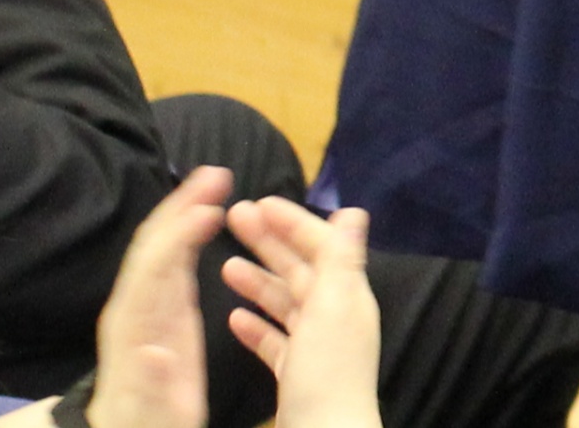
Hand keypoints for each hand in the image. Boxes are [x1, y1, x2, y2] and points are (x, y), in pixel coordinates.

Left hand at [81, 167, 227, 427]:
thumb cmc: (147, 421)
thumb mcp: (152, 409)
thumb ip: (152, 379)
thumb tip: (155, 352)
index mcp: (135, 325)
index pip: (154, 270)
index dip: (179, 238)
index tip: (211, 211)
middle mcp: (136, 304)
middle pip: (154, 245)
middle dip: (181, 206)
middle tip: (218, 173)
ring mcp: (148, 303)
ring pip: (163, 245)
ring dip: (187, 209)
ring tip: (218, 180)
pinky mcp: (162, 308)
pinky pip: (173, 258)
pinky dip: (191, 230)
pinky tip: (211, 215)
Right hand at [218, 198, 378, 427]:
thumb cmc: (326, 372)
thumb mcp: (334, 306)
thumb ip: (341, 258)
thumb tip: (353, 210)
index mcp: (347, 295)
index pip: (321, 245)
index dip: (293, 222)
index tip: (259, 201)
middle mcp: (335, 317)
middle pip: (301, 270)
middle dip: (270, 242)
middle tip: (233, 217)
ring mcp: (315, 349)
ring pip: (286, 304)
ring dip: (259, 281)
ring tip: (225, 264)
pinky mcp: (296, 377)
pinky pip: (276, 343)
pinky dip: (257, 326)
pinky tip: (233, 318)